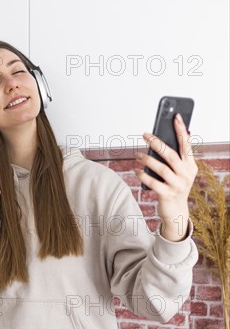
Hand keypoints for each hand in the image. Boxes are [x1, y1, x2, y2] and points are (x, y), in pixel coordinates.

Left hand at [135, 113, 197, 231]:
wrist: (176, 212)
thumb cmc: (174, 187)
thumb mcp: (179, 172)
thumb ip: (175, 158)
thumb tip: (161, 141)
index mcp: (191, 166)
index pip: (186, 144)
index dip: (181, 129)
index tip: (175, 116)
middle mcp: (186, 174)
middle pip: (171, 155)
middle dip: (157, 143)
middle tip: (145, 134)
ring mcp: (177, 185)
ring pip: (161, 168)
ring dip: (147, 159)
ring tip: (137, 154)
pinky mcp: (167, 195)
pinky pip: (153, 182)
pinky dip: (143, 175)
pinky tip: (137, 170)